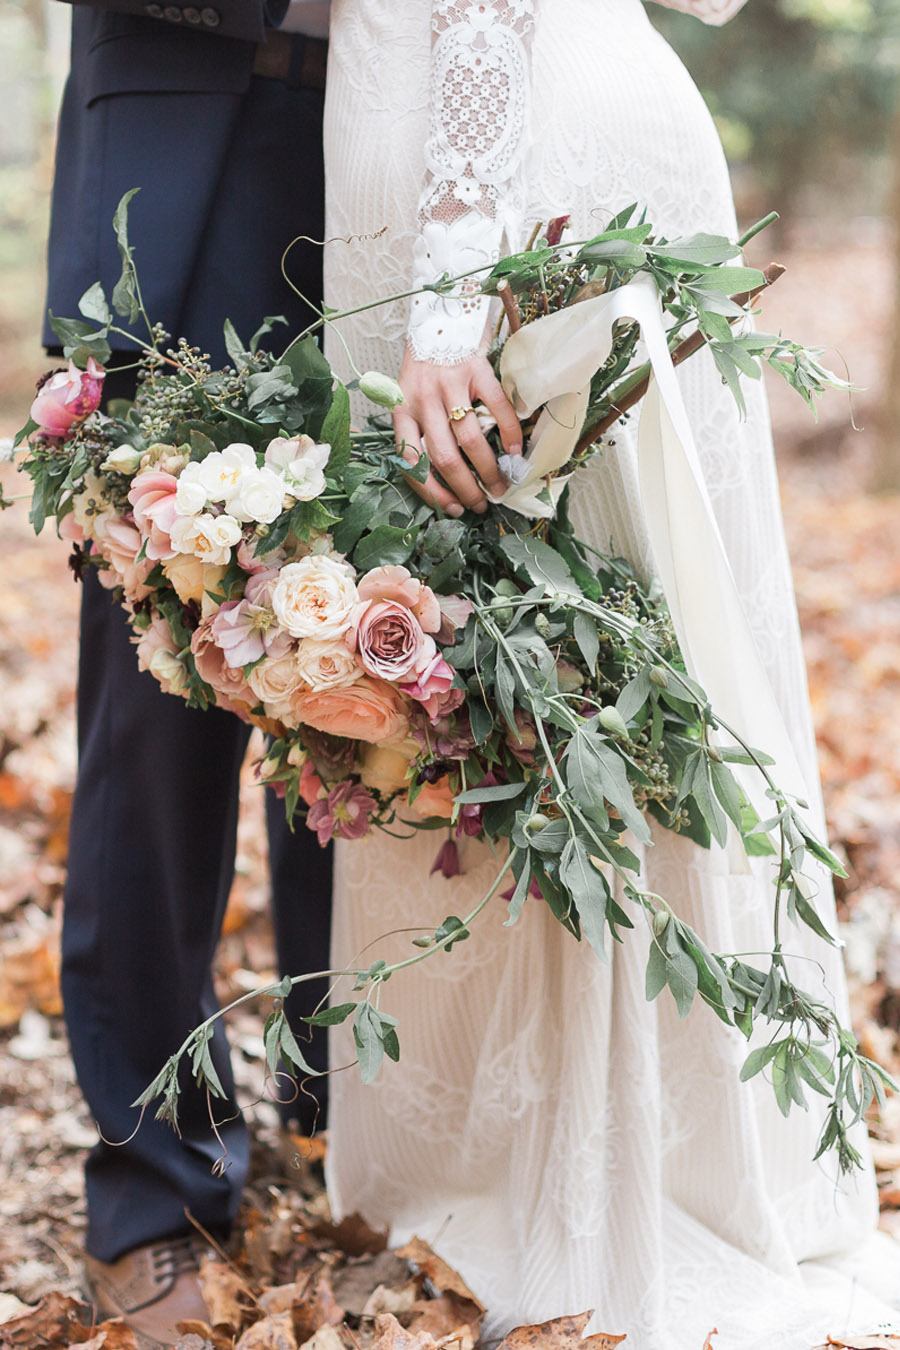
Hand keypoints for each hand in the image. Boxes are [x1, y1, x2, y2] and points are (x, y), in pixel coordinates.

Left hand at [393, 348, 522, 515]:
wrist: (438, 319)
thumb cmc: (425, 369)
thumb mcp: (410, 400)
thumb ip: (419, 431)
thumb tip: (446, 480)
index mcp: (401, 411)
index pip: (412, 462)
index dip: (433, 492)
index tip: (453, 509)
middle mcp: (422, 399)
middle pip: (444, 457)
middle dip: (465, 489)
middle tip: (482, 504)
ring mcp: (449, 383)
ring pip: (469, 440)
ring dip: (487, 470)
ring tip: (500, 486)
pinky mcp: (476, 369)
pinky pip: (496, 408)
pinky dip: (509, 434)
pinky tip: (515, 451)